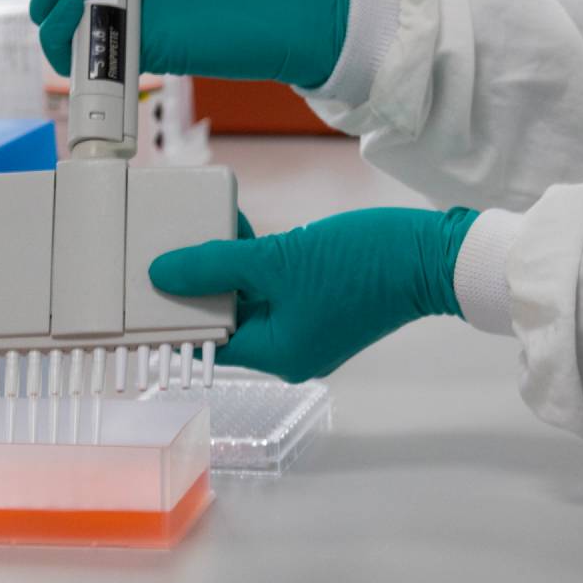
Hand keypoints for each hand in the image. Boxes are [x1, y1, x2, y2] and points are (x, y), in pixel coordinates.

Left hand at [150, 207, 478, 382]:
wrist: (431, 256)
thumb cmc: (362, 264)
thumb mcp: (279, 259)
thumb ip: (217, 265)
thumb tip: (163, 273)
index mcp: (278, 354)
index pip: (209, 341)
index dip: (176, 311)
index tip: (150, 281)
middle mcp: (292, 350)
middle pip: (228, 319)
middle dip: (202, 281)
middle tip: (174, 243)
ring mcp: (310, 328)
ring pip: (252, 300)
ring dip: (231, 267)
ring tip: (211, 227)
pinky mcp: (325, 305)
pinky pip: (277, 289)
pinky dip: (259, 265)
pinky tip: (247, 232)